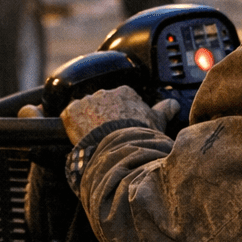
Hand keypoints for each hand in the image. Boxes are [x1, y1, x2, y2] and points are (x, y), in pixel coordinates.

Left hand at [61, 86, 179, 143]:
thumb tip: (173, 105)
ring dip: (87, 120)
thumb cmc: (141, 136)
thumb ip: (163, 110)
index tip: (120, 125)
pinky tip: (78, 136)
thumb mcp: (156, 122)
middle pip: (101, 104)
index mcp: (125, 92)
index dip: (119, 114)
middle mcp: (104, 93)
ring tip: (94, 137)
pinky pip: (68, 117)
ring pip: (84, 109)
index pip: (119, 100)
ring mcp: (87, 101)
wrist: (121, 148)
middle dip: (102, 116)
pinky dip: (71, 125)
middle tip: (107, 133)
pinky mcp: (71, 112)